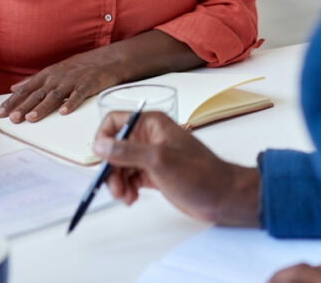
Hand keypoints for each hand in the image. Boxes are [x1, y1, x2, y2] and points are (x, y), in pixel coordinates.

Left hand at [0, 51, 123, 122]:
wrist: (107, 60)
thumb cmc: (79, 67)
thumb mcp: (54, 70)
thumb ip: (33, 80)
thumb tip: (14, 87)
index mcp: (48, 75)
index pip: (26, 89)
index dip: (13, 101)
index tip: (0, 112)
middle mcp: (57, 77)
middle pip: (38, 93)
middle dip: (24, 106)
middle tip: (12, 118)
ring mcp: (73, 80)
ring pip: (55, 95)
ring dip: (43, 107)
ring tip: (32, 118)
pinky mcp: (88, 84)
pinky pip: (79, 94)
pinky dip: (71, 102)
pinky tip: (64, 112)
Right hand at [93, 110, 260, 225]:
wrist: (221, 196)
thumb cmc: (198, 173)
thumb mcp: (159, 161)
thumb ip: (127, 151)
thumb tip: (99, 145)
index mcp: (152, 123)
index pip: (115, 121)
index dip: (103, 139)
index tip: (100, 161)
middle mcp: (150, 136)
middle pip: (114, 147)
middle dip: (110, 168)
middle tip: (114, 189)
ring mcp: (152, 155)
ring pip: (121, 165)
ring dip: (118, 181)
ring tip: (126, 197)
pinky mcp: (154, 173)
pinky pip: (130, 177)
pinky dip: (127, 188)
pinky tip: (132, 198)